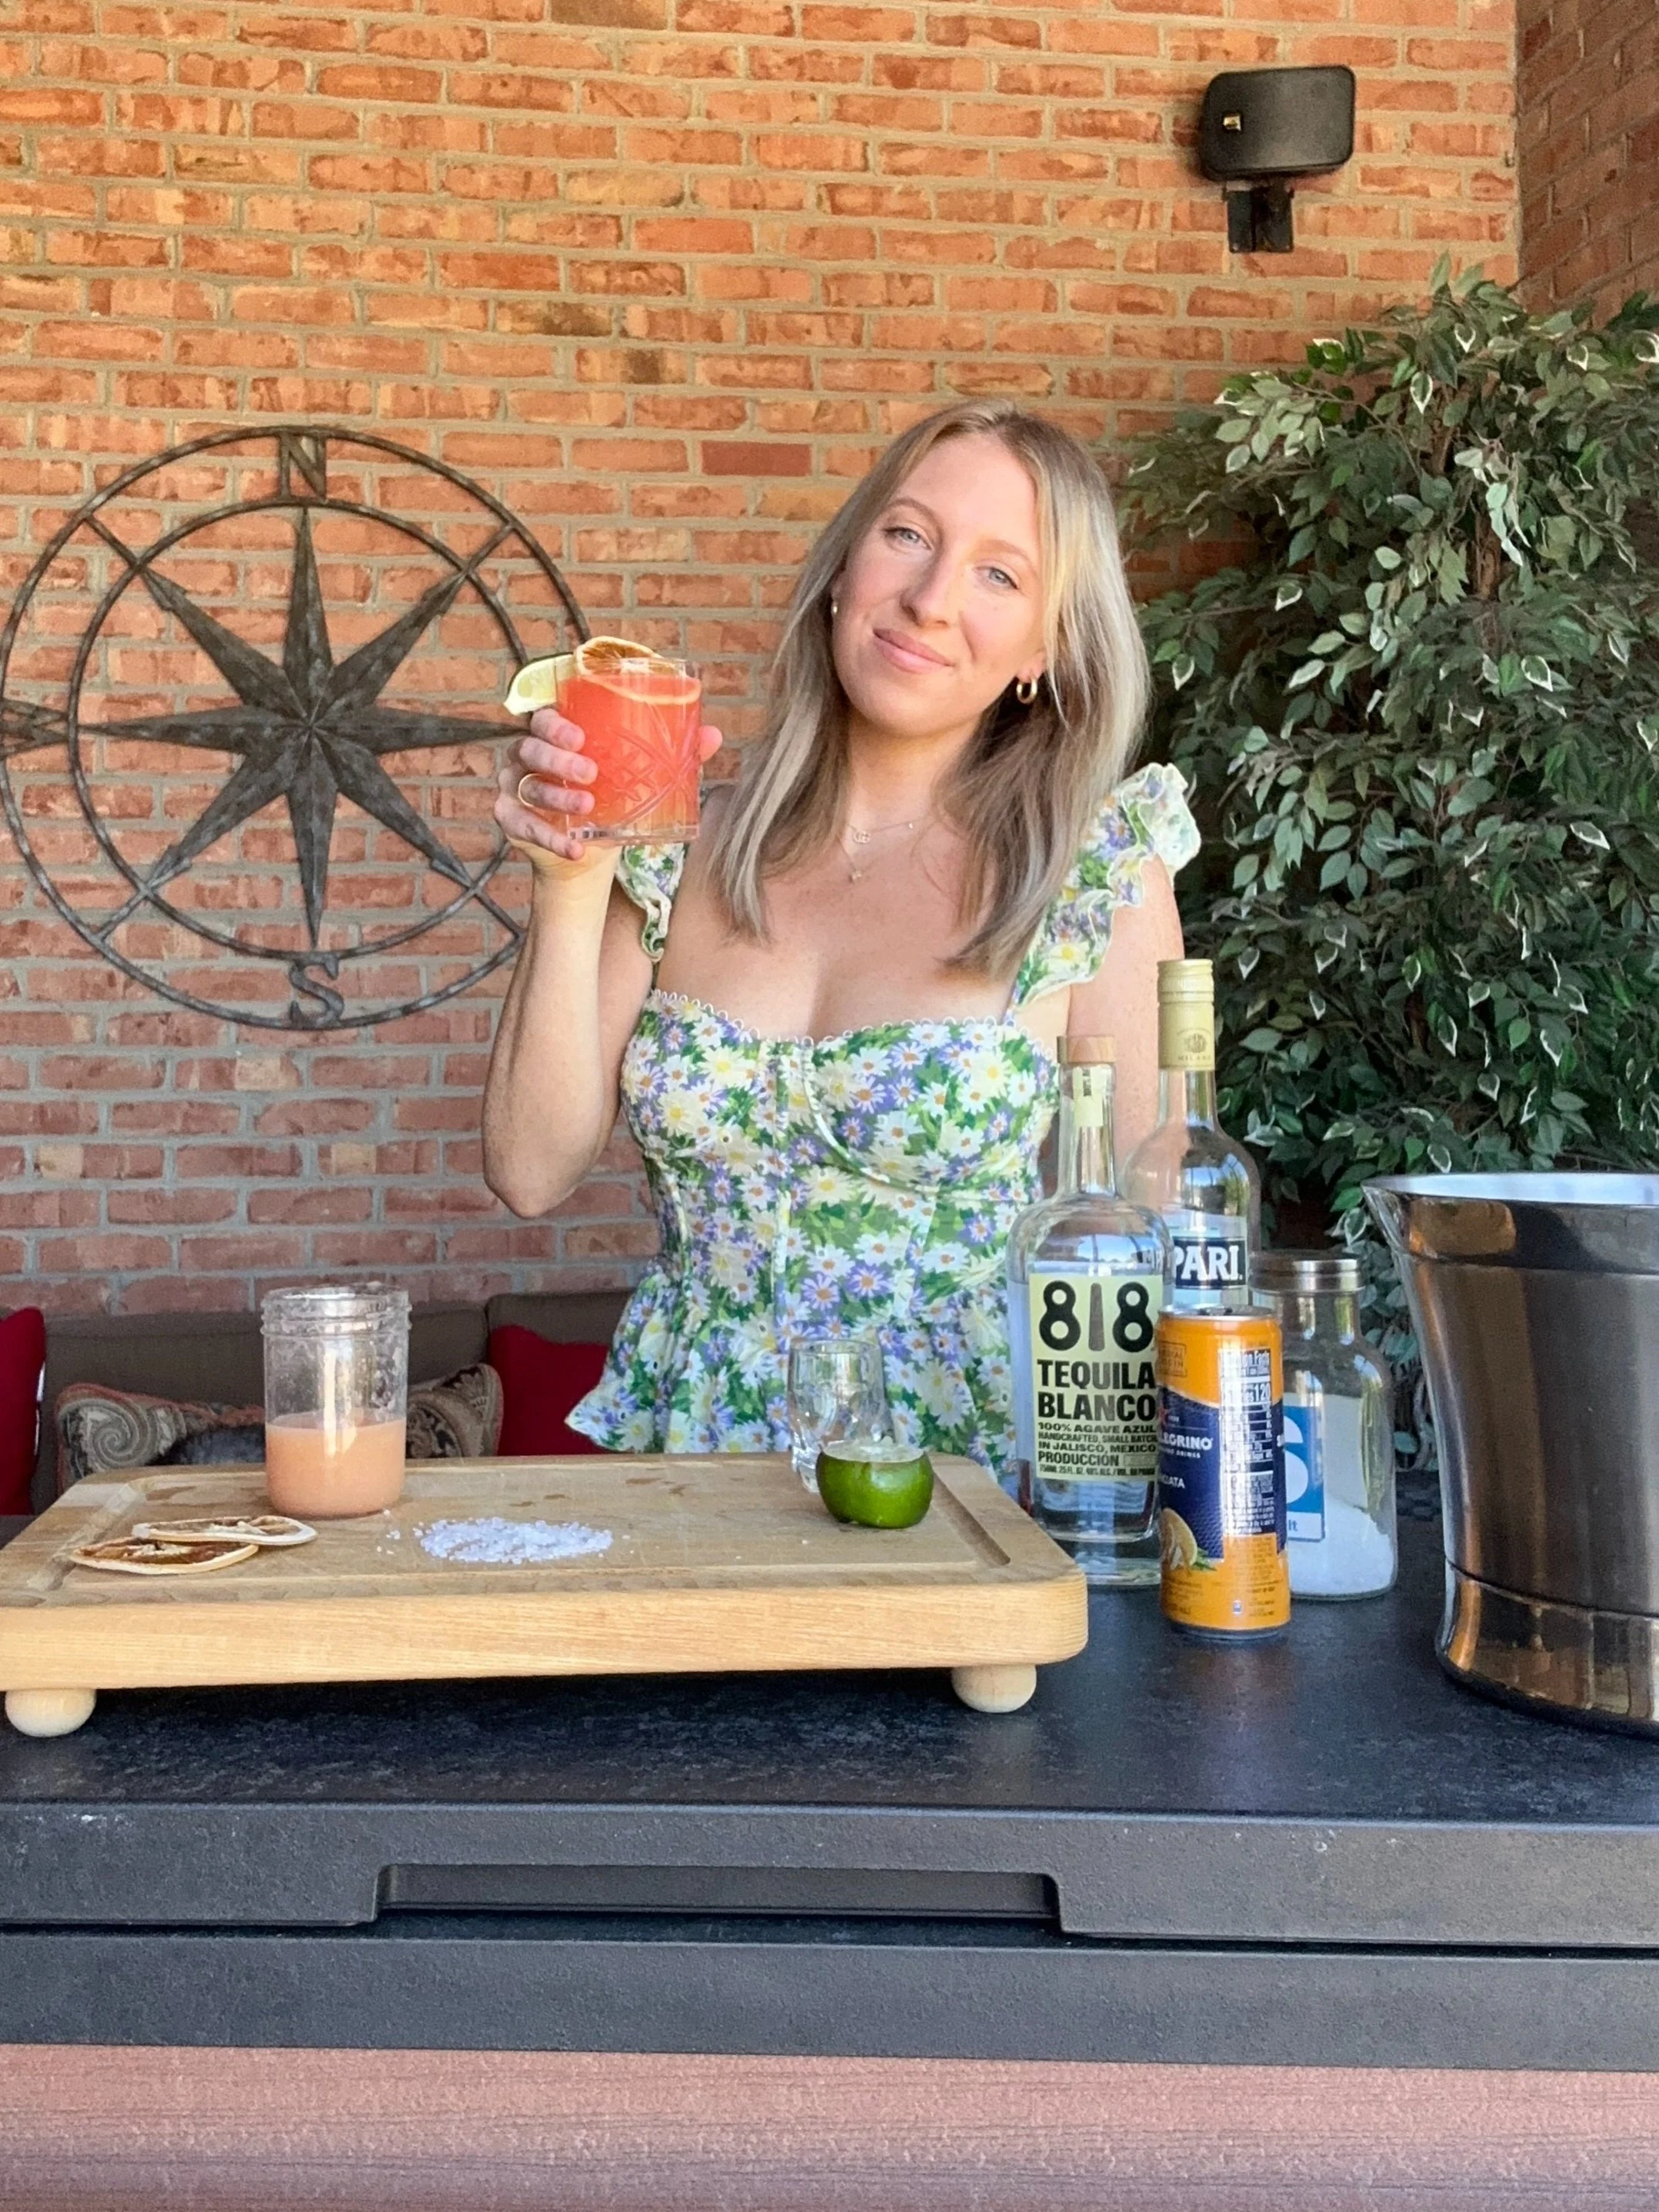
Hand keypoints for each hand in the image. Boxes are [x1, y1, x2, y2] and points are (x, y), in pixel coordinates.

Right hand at [495, 711, 725, 871]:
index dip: (555, 724)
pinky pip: (524, 826)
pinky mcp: (511, 820)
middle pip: (529, 748)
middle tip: (590, 772)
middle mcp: (528, 758)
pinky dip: (550, 838)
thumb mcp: (638, 780)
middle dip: (557, 759)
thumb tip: (713, 736)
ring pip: (528, 786)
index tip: (580, 736)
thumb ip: (672, 756)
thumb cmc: (609, 802)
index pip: (543, 718)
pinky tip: (574, 848)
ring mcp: (516, 789)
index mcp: (554, 737)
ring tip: (588, 807)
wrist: (585, 852)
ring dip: (557, 796)